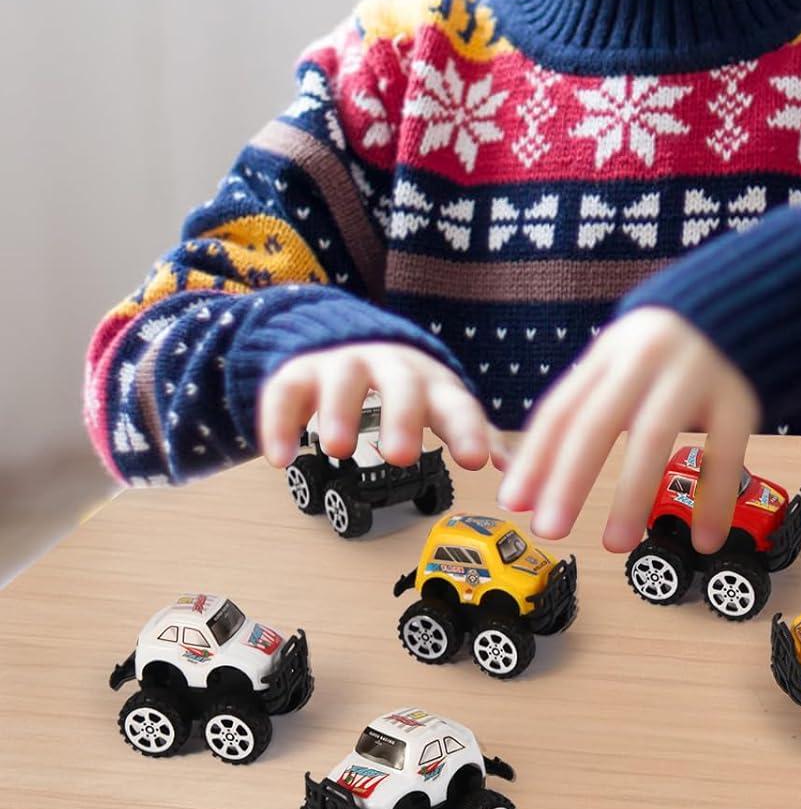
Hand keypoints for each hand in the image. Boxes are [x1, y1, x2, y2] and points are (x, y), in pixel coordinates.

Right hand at [258, 341, 507, 472]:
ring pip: (344, 380)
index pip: (456, 402)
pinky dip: (280, 423)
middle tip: (401, 457)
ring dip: (342, 413)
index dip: (467, 429)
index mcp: (431, 381)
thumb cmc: (404, 385)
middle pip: (401, 385)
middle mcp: (389, 368)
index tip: (475, 462)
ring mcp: (342, 366)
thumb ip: (472, 431)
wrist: (340, 340)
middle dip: (402, 418)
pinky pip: (285, 392)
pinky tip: (281, 458)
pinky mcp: (298, 373)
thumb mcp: (440, 402)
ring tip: (340, 450)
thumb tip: (512, 468)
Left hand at [497, 306, 760, 554]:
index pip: (562, 408)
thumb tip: (534, 480)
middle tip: (549, 529)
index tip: (514, 503)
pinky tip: (704, 539)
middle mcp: (645, 359)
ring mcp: (693, 375)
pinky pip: (724, 454)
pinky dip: (713, 500)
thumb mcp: (621, 359)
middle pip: (599, 421)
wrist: (740, 305)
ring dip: (631, 496)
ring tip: (615, 544)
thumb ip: (584, 407)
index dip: (535, 457)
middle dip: (569, 479)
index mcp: (609, 352)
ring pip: (655, 437)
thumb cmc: (665, 349)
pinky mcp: (738, 396)